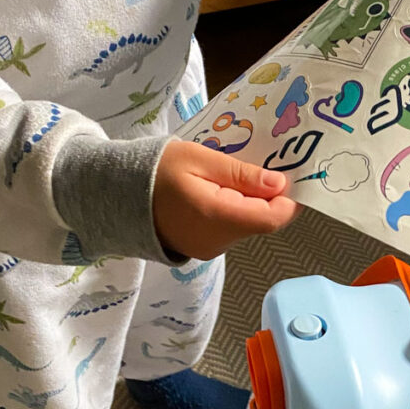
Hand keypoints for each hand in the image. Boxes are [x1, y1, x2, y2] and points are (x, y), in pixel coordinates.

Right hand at [153, 140, 299, 259]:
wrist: (119, 196)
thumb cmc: (157, 170)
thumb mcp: (199, 159)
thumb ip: (241, 174)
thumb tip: (279, 184)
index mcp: (218, 217)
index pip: (273, 218)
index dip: (289, 199)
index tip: (290, 175)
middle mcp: (218, 241)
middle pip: (263, 222)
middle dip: (269, 197)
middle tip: (260, 166)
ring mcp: (211, 249)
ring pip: (249, 226)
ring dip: (251, 202)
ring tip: (232, 176)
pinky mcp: (205, 249)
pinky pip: (233, 230)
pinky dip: (236, 211)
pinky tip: (220, 191)